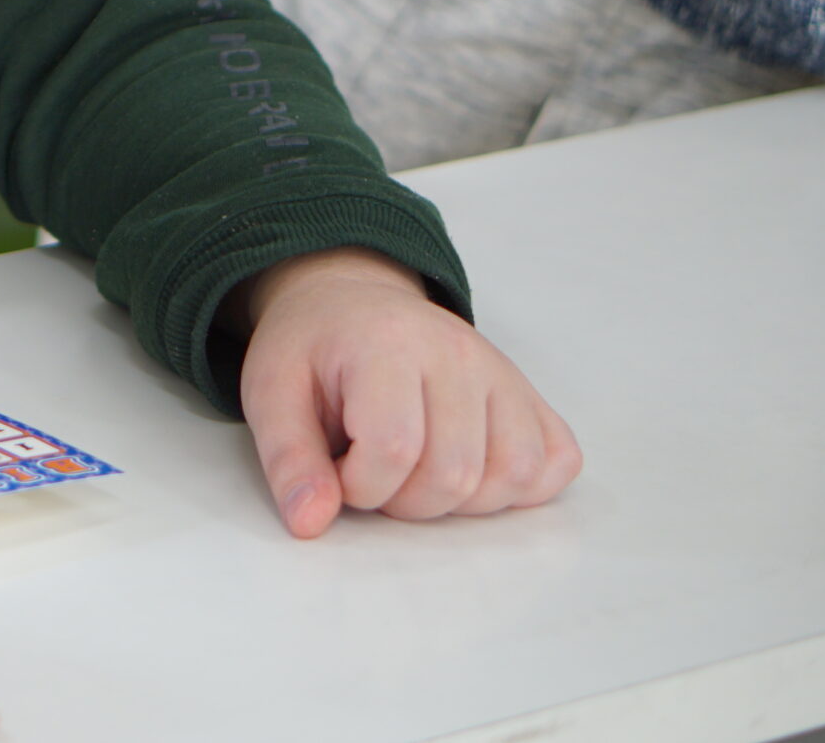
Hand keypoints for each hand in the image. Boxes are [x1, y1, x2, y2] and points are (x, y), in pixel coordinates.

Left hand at [237, 248, 581, 537]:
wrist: (350, 303)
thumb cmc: (312, 349)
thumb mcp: (270, 391)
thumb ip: (287, 458)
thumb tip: (311, 522)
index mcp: (388, 344)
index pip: (395, 449)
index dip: (359, 485)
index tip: (337, 467)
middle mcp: (459, 352)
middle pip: (455, 473)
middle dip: (403, 500)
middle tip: (372, 470)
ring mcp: (503, 373)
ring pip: (513, 475)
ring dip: (459, 500)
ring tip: (415, 470)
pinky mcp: (531, 396)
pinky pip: (555, 463)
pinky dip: (516, 486)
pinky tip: (466, 468)